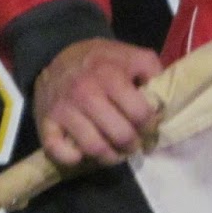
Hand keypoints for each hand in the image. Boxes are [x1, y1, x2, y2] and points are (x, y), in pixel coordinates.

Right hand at [32, 38, 163, 167]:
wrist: (56, 54)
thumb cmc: (99, 59)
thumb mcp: (129, 54)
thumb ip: (151, 70)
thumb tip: (164, 98)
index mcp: (111, 75)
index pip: (140, 113)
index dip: (150, 126)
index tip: (150, 129)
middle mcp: (87, 93)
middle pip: (120, 134)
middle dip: (133, 145)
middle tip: (134, 144)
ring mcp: (65, 109)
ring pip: (95, 147)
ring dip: (110, 157)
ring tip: (116, 154)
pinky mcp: (47, 122)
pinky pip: (58, 150)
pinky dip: (73, 158)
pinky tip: (82, 154)